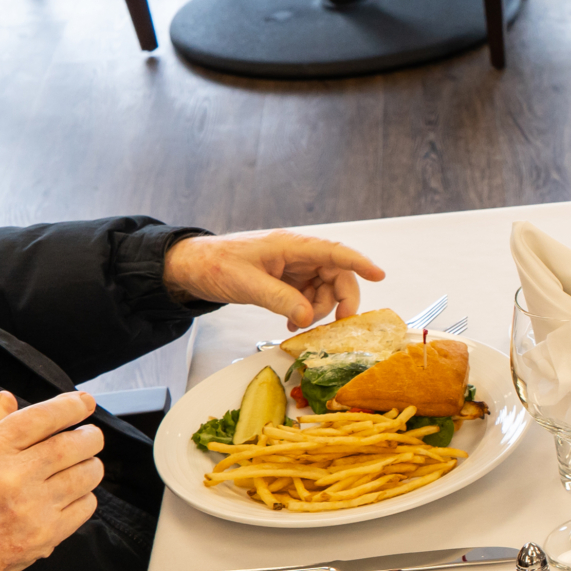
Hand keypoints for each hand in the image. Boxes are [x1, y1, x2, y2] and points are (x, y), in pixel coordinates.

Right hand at [0, 390, 104, 570]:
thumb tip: (8, 399)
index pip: (41, 418)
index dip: (69, 406)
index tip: (84, 401)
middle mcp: (14, 477)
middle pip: (74, 444)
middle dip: (89, 436)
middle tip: (88, 436)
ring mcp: (33, 507)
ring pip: (87, 474)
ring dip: (90, 465)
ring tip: (80, 464)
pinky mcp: (47, 534)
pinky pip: (87, 504)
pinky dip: (84, 495)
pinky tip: (68, 494)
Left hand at [162, 230, 385, 330]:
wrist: (191, 268)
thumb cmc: (214, 265)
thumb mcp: (246, 283)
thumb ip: (280, 299)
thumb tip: (308, 317)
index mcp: (290, 246)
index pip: (333, 252)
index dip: (359, 263)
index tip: (379, 275)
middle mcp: (298, 255)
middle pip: (337, 274)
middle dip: (341, 299)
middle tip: (339, 323)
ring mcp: (293, 268)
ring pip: (325, 289)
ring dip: (320, 309)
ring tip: (300, 324)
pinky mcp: (287, 281)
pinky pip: (309, 297)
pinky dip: (307, 312)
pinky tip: (292, 322)